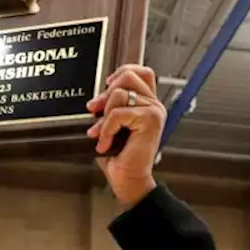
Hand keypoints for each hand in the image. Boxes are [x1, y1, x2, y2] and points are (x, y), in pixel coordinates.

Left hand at [84, 64, 163, 206]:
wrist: (128, 178)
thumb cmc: (119, 156)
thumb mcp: (111, 126)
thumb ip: (109, 108)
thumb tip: (95, 100)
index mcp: (146, 103)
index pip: (140, 71)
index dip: (122, 71)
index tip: (106, 86)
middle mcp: (153, 104)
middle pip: (128, 76)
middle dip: (106, 93)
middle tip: (96, 111)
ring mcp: (154, 111)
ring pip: (120, 94)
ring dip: (104, 115)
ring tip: (101, 133)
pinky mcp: (150, 120)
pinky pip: (118, 113)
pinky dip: (106, 128)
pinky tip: (106, 141)